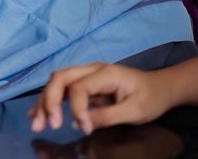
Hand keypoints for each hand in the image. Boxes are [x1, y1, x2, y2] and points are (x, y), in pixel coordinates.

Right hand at [29, 63, 173, 134]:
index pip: (79, 87)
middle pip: (60, 78)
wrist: (161, 87)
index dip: (76, 109)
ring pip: (56, 82)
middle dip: (49, 101)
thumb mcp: (135, 111)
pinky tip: (36, 113)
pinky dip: (48, 101)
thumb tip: (82, 124)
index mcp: (105, 73)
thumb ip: (108, 116)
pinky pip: (61, 89)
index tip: (84, 129)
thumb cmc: (151, 98)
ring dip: (44, 102)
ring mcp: (86, 75)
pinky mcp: (84, 83)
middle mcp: (91, 70)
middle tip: (47, 125)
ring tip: (36, 123)